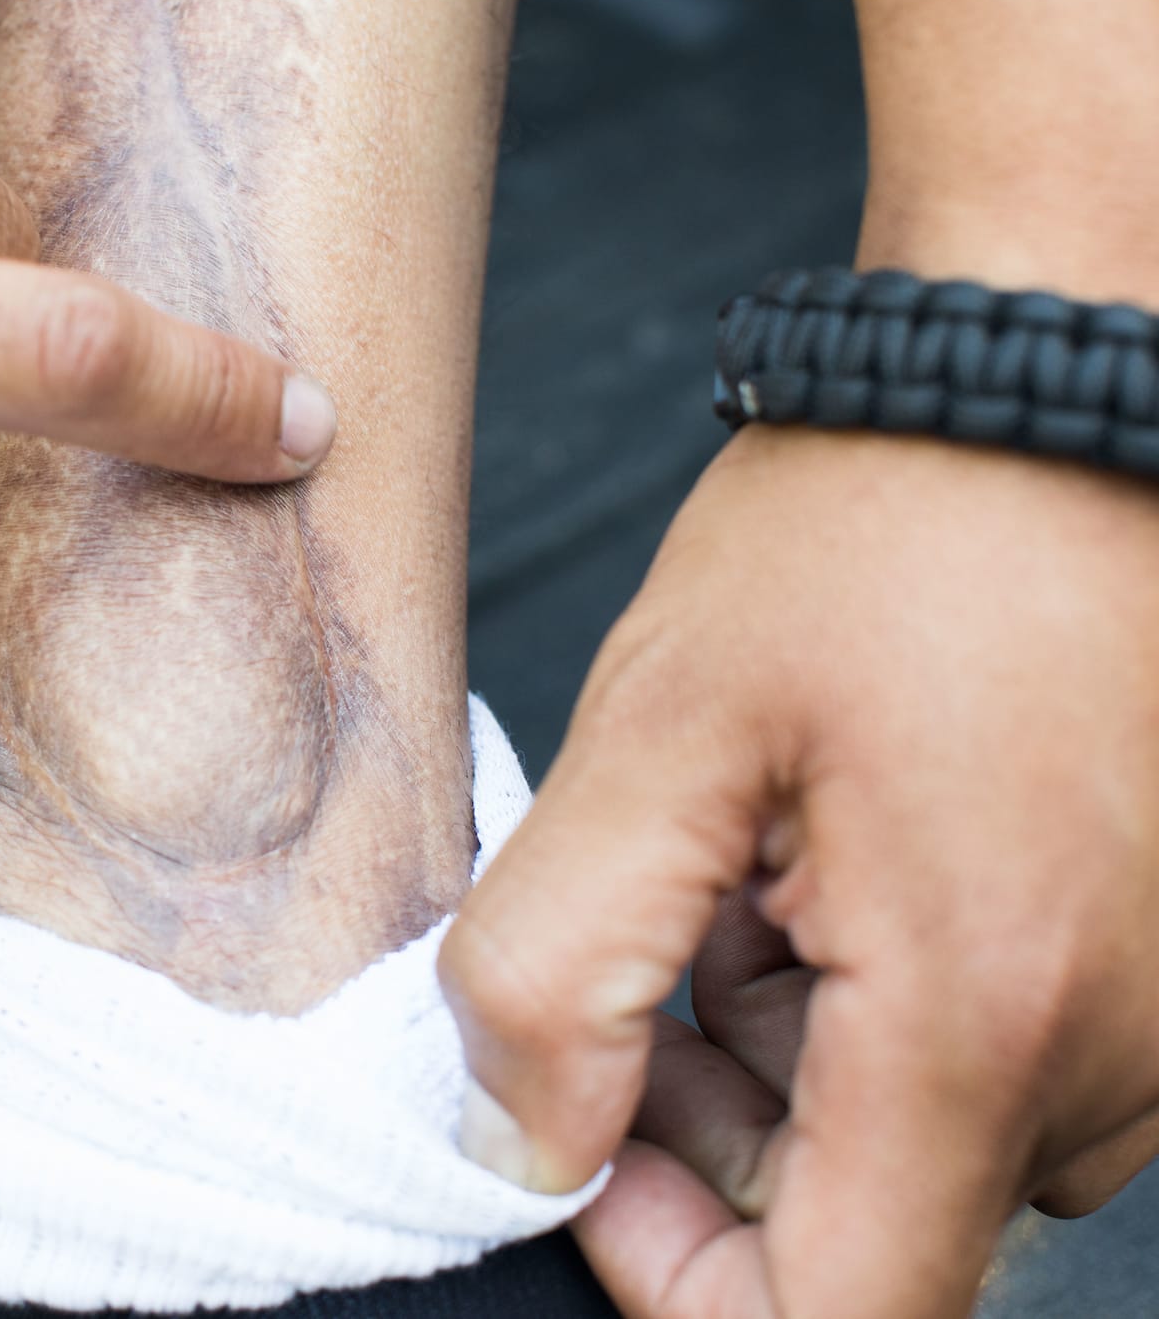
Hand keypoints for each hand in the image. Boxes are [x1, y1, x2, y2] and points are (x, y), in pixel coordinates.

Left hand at [438, 426, 1158, 1316]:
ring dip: (783, 1047)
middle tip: (657, 929)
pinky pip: (986, 1063)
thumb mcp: (653, 733)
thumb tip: (521, 1150)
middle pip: (861, 1228)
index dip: (675, 1279)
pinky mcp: (1152, 966)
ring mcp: (1154, 1018)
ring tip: (752, 858)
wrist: (1045, 388)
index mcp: (986, 1019)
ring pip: (911, 1144)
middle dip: (706, 1125)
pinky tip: (828, 856)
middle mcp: (1113, 1057)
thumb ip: (553, 971)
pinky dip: (869, 1002)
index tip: (587, 1140)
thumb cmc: (867, 535)